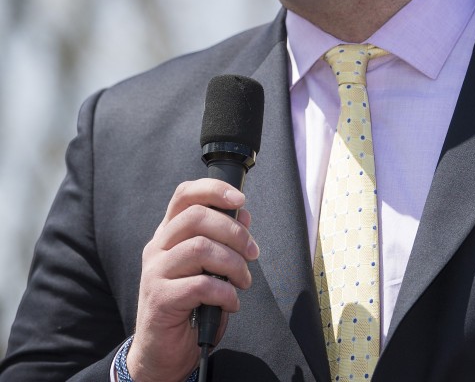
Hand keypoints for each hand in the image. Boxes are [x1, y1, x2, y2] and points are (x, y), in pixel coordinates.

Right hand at [127, 179, 259, 381]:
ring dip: (233, 263)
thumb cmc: (190, 304)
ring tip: (243, 281)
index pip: (185, 194)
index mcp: (169, 233)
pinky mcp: (160, 298)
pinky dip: (225, 292)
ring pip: (200, 247)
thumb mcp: (209, 266)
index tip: (240, 198)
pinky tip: (231, 302)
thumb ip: (223, 238)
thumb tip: (243, 214)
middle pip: (197, 216)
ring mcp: (155, 271)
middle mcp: (158, 247)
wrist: (163, 351)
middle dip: (234, 232)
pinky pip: (200, 284)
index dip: (213, 190)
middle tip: (252, 253)